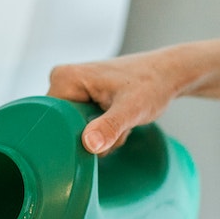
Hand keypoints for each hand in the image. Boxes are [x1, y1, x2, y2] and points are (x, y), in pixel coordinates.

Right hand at [47, 47, 183, 154]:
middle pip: (63, 128)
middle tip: (116, 126)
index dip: (73, 135)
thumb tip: (88, 145)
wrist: (168, 74)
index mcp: (64, 78)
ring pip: (76, 131)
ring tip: (120, 121)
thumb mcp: (131, 109)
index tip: (99, 134)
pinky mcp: (82, 98)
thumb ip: (109, 127)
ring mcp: (72, 90)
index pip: (51, 120)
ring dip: (100, 136)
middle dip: (91, 137)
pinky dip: (104, 131)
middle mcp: (62, 81)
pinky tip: (118, 120)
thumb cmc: (152, 85)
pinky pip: (84, 127)